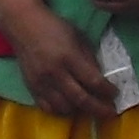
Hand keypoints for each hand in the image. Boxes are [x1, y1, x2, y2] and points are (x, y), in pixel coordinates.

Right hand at [0, 0, 114, 120]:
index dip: (107, 91)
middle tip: (110, 113)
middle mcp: (55, 73)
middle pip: (81, 99)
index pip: (94, 81)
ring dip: (80, 111)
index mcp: (69, 57)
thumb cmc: (54, 27)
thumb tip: (101, 79)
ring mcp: (41, 83)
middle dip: (99, 109)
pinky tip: (70, 107)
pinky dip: (61, 111)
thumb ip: (89, 59)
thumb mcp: (78, 37)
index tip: (116, 93)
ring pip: (65, 108)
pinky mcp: (31, 88)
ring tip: (89, 108)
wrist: (23, 25)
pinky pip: (48, 108)